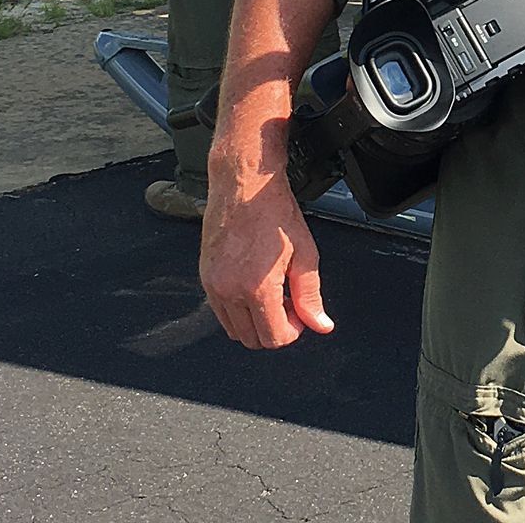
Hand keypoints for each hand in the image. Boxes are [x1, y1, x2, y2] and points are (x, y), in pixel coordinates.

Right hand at [199, 165, 334, 348]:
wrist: (245, 185)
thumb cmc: (275, 213)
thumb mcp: (305, 254)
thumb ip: (311, 296)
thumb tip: (320, 325)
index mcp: (256, 288)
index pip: (273, 338)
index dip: (293, 331)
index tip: (300, 313)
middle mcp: (229, 291)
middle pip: (252, 339)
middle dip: (274, 328)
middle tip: (289, 302)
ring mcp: (212, 285)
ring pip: (234, 329)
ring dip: (255, 321)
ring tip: (273, 292)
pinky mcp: (204, 276)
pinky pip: (220, 311)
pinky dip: (238, 309)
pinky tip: (255, 285)